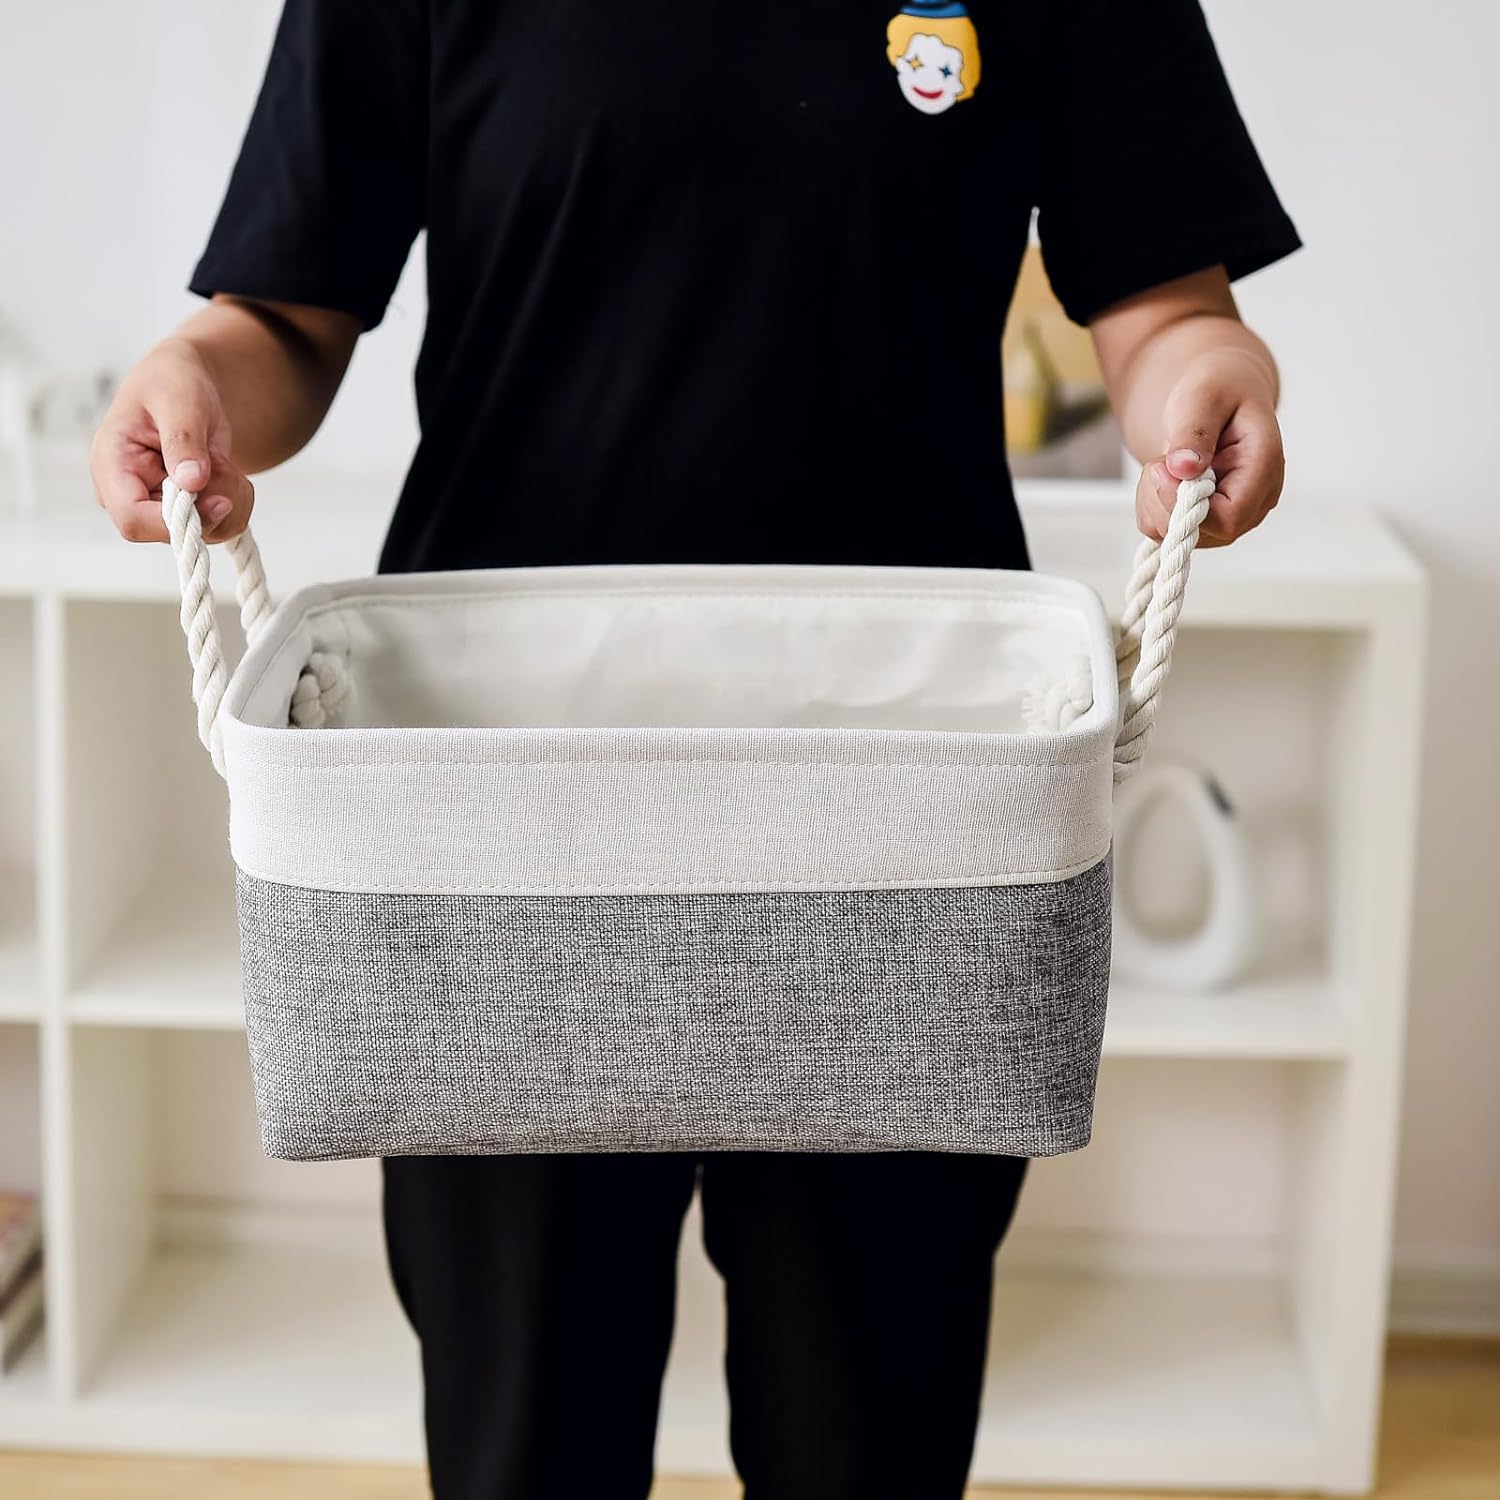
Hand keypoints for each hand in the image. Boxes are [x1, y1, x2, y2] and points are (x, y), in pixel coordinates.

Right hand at [90, 337, 254, 543]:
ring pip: (207, 532)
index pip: (132, 519)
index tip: (217, 500)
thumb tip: (191, 482)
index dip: (174, 523)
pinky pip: (222, 525)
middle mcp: (131, 494)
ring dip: (231, 498)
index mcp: (113, 465)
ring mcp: (158, 506)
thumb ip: (183, 439)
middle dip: (212, 502)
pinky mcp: (185, 511)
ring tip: (222, 459)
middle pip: (174, 532)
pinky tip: (228, 471)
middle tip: (223, 464)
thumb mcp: (179, 398)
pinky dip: (238, 501)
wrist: (186, 384)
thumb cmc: (172, 381)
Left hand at [1134, 350, 1284, 547]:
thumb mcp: (1204, 396)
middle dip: (1164, 500)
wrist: (1218, 396)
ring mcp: (1231, 516)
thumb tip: (1184, 469)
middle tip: (1159, 461)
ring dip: (1154, 501)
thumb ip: (1194, 431)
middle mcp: (1254, 502)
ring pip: (1177, 536)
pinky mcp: (1207, 522)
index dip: (1187, 506)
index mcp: (1265, 468)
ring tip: (1165, 462)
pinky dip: (1151, 505)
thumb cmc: (1218, 390)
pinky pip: (1164, 531)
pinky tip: (1164, 476)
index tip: (1162, 469)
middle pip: (1202, 532)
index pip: (1230, 517)